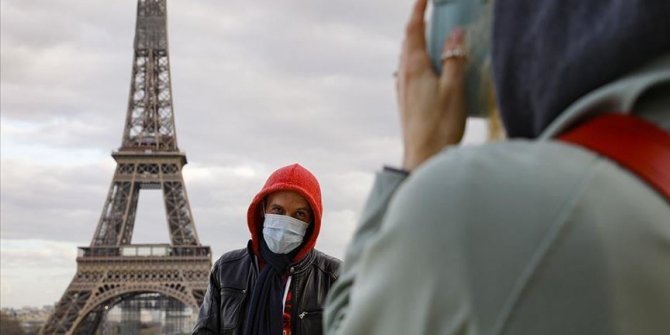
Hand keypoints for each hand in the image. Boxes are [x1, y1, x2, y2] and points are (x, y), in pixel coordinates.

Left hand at [396, 0, 466, 170]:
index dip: (418, 10)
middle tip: (431, 12)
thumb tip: (456, 32)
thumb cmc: (441, 125)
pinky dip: (419, 59)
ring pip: (408, 57)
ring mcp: (402, 89)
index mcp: (415, 68)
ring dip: (418, 42)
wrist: (422, 158)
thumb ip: (455, 59)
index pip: (414, 30)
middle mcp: (404, 75)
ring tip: (432, 35)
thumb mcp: (455, 89)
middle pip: (409, 42)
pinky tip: (429, 67)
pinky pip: (410, 71)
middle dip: (419, 24)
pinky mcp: (406, 101)